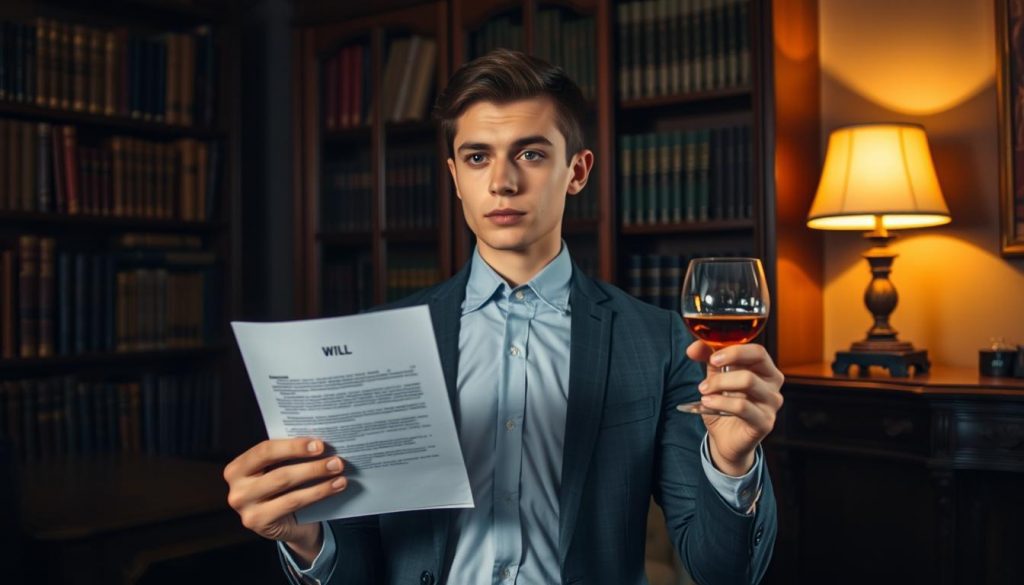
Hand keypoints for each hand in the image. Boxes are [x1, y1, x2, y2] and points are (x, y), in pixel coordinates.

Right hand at [223, 438, 347, 564]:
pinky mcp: (259, 523)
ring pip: (287, 488)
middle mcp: (236, 489)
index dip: (293, 446)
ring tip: (339, 471)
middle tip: (336, 460)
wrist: (285, 525)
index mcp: (237, 468)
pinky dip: (318, 493)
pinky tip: (336, 486)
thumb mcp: (278, 469)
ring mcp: (245, 509)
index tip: (319, 444)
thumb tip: (318, 441)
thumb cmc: (282, 489)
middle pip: (279, 471)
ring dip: (317, 477)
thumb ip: (288, 456)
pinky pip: (293, 504)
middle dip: (311, 465)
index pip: (264, 451)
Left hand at [685, 341, 783, 475]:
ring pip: (748, 380)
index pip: (756, 350)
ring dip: (720, 382)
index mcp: (764, 370)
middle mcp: (773, 385)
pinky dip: (720, 402)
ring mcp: (771, 404)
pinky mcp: (765, 422)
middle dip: (729, 358)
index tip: (712, 356)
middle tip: (710, 365)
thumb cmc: (724, 406)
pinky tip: (708, 403)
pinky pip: (742, 406)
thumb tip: (694, 347)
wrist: (725, 439)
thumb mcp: (715, 379)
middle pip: (757, 359)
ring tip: (703, 390)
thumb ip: (709, 360)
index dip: (733, 349)